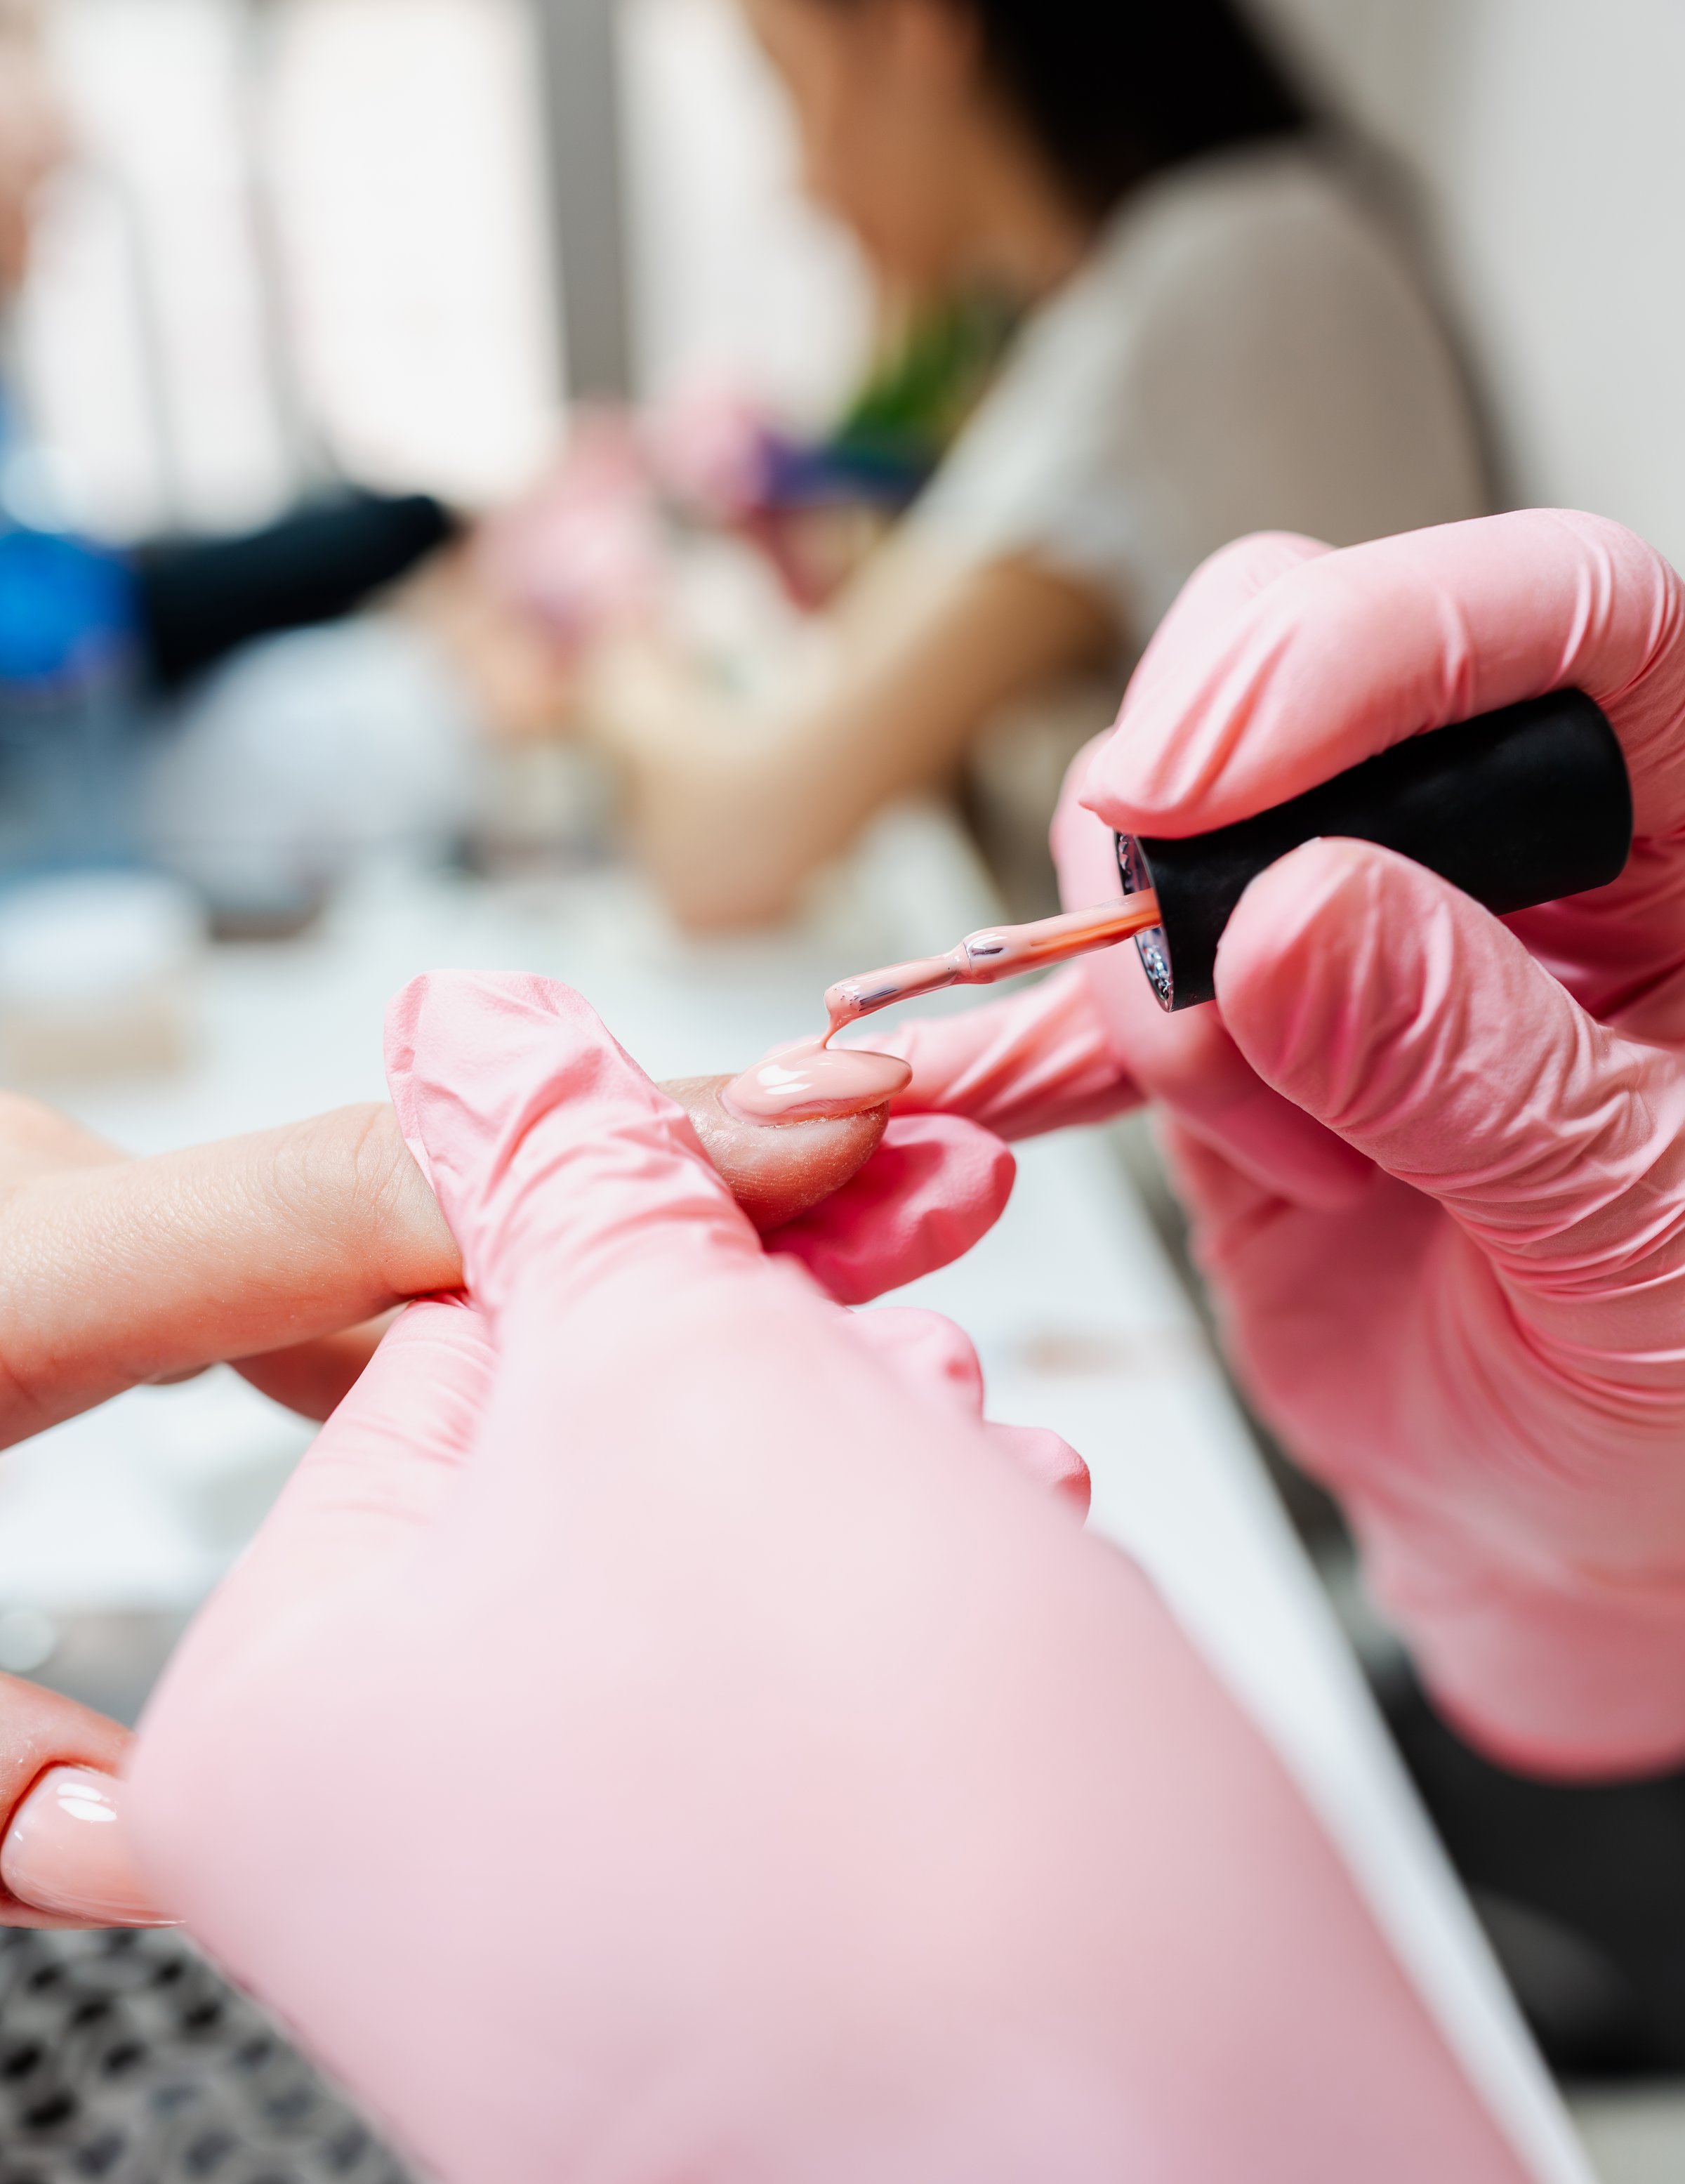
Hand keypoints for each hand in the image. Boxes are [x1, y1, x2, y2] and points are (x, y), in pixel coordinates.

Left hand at [0, 1069, 1009, 1924]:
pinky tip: (558, 1339)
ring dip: (586, 1243)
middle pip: (426, 1188)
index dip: (612, 1162)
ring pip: (387, 1214)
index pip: (367, 1205)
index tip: (825, 1126)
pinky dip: (447, 1286)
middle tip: (902, 1157)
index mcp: (11, 1296)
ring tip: (808, 1240)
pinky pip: (308, 1248)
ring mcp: (80, 1189)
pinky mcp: (85, 1218)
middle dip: (673, 1182)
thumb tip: (138, 1835)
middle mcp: (65, 1201)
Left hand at [125, 973, 1525, 2182]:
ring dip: (857, 1463)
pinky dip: (872, 1593)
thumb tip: (473, 1025)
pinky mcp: (685, 1913)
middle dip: (784, 1346)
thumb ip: (543, 1177)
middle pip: (587, 1440)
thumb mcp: (667, 1383)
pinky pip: (754, 1680)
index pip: (455, 1319)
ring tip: (986, 1461)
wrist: (1117, 2168)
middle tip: (941, 1288)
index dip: (666, 1199)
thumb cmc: (859, 1843)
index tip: (843, 1132)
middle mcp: (374, 1808)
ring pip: (696, 1555)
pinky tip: (981, 1557)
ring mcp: (534, 1872)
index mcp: (269, 1688)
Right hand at [891, 510, 1684, 1777]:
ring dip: (1156, 990)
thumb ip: (1476, 1069)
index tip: (1213, 783)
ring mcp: (1339, 913)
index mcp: (1676, 827)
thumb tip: (1290, 919)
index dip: (1374, 643)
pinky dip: (1018, 1042)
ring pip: (1160, 809)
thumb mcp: (1638, 1231)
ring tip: (1296, 1160)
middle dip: (1207, 827)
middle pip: (1297, 658)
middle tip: (1219, 1009)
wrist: (1564, 1499)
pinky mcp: (1221, 1016)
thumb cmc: (1678, 1371)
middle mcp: (1497, 830)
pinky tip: (972, 1092)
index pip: (1556, 614)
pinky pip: (1084, 976)